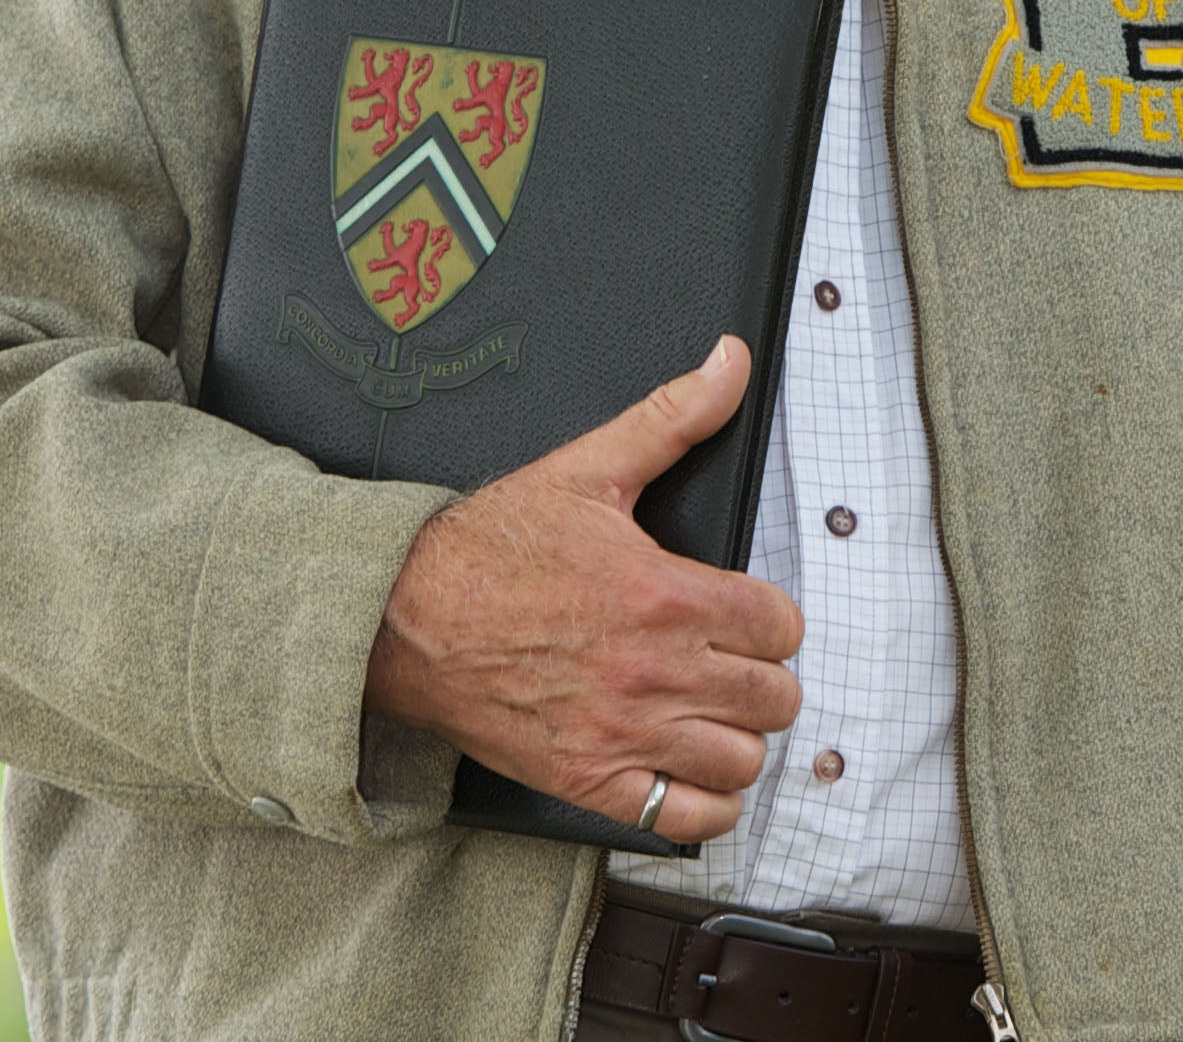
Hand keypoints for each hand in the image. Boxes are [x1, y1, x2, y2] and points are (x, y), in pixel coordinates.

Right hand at [362, 334, 802, 841]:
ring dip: (738, 736)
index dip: (773, 617)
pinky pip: (684, 818)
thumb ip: (673, 416)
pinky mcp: (586, 781)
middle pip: (773, 698)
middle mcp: (652, 672)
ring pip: (740, 761)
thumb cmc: (492, 545)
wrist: (402, 616)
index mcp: (664, 594)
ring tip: (715, 709)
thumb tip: (728, 362)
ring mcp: (621, 735)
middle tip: (735, 659)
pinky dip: (702, 800)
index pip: (779, 626)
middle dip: (763, 675)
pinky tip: (690, 767)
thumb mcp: (589, 467)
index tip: (749, 613)